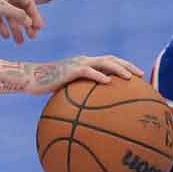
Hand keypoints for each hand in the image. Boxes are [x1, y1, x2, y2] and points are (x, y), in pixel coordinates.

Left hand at [0, 0, 44, 43]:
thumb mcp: (2, 8)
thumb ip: (17, 15)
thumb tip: (29, 23)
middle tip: (32, 38)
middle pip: (21, 12)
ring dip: (15, 29)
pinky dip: (3, 27)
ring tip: (19, 43)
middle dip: (27, 25)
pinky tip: (5, 36)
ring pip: (10, 17)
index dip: (35, 16)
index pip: (29, 4)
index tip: (39, 29)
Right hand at [28, 55, 144, 93]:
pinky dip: (98, 76)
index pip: (109, 61)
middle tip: (141, 74)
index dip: (124, 66)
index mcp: (86, 63)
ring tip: (129, 77)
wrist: (31, 79)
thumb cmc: (48, 87)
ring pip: (103, 62)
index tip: (138, 75)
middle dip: (127, 65)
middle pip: (111, 59)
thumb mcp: (68, 91)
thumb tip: (94, 113)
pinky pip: (87, 72)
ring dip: (118, 68)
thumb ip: (82, 95)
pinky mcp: (69, 70)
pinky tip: (107, 82)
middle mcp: (84, 60)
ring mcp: (78, 63)